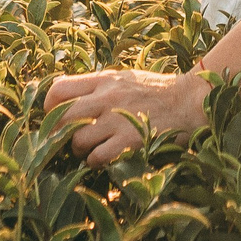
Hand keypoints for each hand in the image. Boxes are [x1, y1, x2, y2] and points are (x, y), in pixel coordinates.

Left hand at [40, 67, 210, 165]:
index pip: (58, 90)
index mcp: (104, 80)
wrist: (190, 101)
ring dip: (80, 149)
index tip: (57, 117)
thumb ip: (98, 86)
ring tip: (92, 148)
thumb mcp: (124, 78)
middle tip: (69, 138)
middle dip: (60, 133)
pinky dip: (96, 161)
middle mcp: (106, 98)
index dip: (50, 108)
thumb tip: (68, 99)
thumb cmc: (156, 91)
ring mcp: (117, 120)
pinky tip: (106, 158)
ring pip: (77, 140)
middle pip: (62, 117)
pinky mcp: (130, 141)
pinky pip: (97, 157)